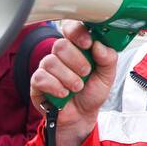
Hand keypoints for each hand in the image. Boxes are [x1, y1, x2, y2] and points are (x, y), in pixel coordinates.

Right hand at [29, 20, 117, 145]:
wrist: (81, 117)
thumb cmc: (91, 93)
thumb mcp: (107, 76)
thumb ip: (108, 58)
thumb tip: (99, 44)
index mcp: (78, 48)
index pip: (72, 29)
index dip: (77, 33)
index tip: (87, 44)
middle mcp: (61, 55)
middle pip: (60, 45)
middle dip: (76, 61)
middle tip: (86, 73)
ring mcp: (48, 67)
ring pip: (51, 62)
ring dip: (68, 77)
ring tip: (77, 87)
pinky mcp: (38, 82)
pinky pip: (41, 77)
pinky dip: (55, 86)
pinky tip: (63, 93)